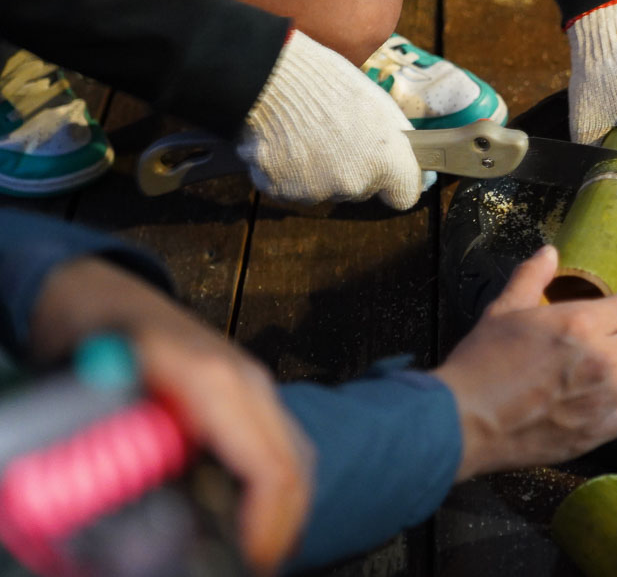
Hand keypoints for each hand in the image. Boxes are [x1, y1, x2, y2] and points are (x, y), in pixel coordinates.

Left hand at [30, 257, 313, 575]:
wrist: (101, 296)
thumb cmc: (91, 336)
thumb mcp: (91, 395)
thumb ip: (115, 447)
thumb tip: (116, 513)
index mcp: (210, 381)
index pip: (269, 465)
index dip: (267, 525)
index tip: (252, 561)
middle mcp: (243, 379)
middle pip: (294, 463)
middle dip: (284, 526)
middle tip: (259, 564)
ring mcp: (251, 382)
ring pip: (295, 454)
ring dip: (286, 509)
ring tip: (259, 551)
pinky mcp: (247, 391)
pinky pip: (280, 443)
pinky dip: (277, 485)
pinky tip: (255, 517)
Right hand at [237, 30, 426, 208]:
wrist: (273, 77)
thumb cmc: (329, 83)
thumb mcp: (378, 105)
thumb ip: (395, 143)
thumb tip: (407, 160)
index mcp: (386, 161)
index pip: (404, 196)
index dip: (396, 183)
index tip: (389, 172)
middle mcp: (356, 184)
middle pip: (360, 189)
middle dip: (351, 168)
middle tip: (335, 133)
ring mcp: (317, 192)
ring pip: (324, 189)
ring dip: (317, 170)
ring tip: (305, 132)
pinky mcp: (282, 192)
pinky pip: (290, 187)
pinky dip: (287, 170)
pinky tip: (283, 141)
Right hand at [434, 246, 616, 478]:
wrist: (465, 420)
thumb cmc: (482, 361)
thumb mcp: (504, 310)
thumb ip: (532, 277)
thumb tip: (550, 252)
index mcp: (581, 324)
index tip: (607, 316)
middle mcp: (602, 360)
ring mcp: (604, 399)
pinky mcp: (598, 432)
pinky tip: (602, 403)